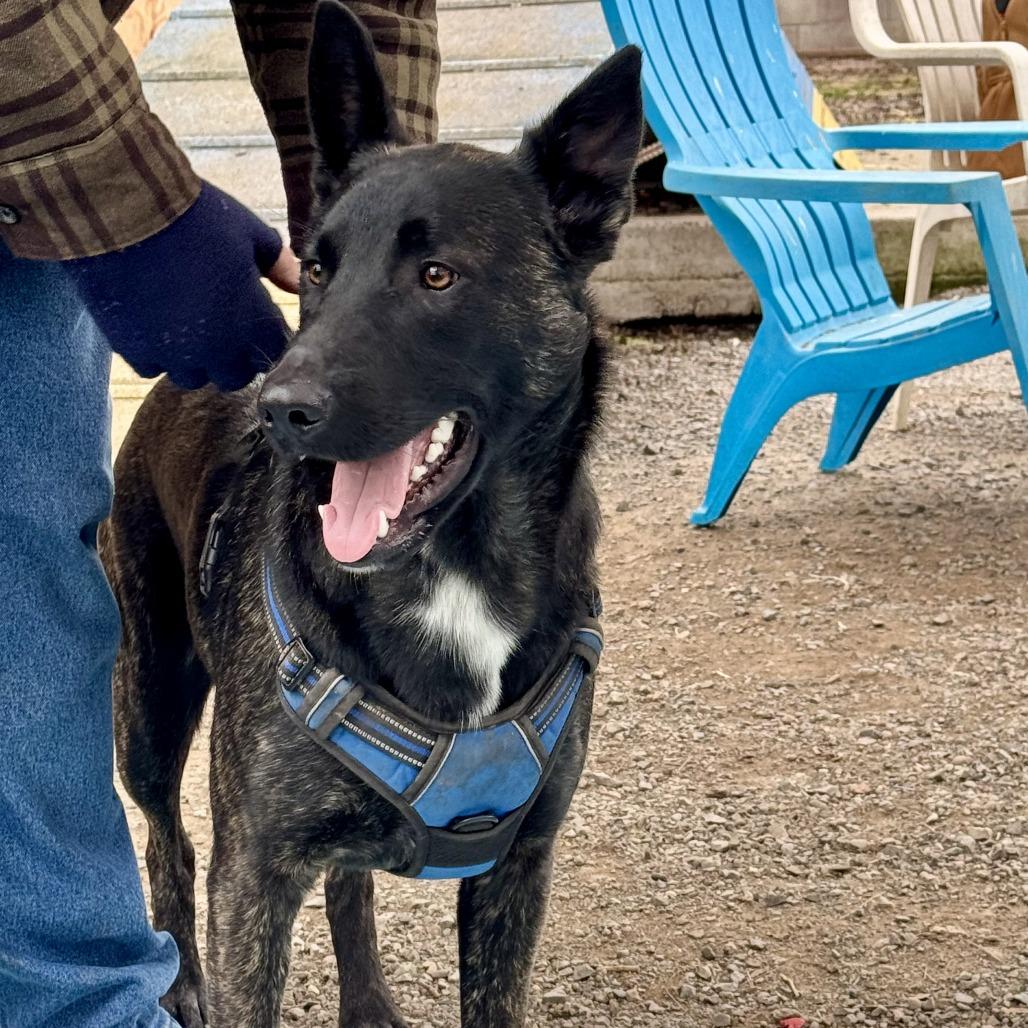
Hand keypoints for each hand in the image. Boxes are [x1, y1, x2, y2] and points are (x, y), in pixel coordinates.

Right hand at [65, 181, 299, 390]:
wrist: (124, 211)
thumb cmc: (195, 217)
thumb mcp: (249, 232)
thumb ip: (280, 263)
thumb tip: (300, 281)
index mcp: (250, 321)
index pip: (273, 351)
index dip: (267, 337)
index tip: (258, 321)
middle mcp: (216, 348)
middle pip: (235, 376)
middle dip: (234, 357)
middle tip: (224, 329)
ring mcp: (174, 353)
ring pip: (194, 377)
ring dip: (195, 360)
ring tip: (188, 330)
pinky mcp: (134, 350)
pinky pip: (152, 368)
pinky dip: (156, 353)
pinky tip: (154, 326)